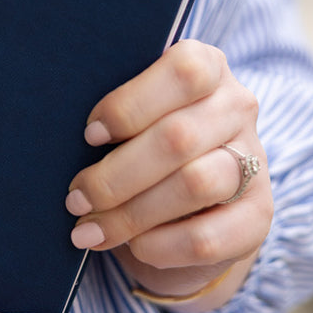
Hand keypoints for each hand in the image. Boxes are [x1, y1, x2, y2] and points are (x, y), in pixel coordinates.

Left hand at [64, 39, 271, 306]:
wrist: (189, 199)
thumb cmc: (138, 140)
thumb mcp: (128, 116)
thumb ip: (111, 114)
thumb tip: (54, 126)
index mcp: (206, 66)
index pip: (184, 72)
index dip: (130, 105)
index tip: (89, 134)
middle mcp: (237, 108)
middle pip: (178, 137)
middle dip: (114, 176)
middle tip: (74, 199)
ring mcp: (254, 162)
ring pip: (195, 184)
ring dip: (131, 213)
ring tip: (88, 229)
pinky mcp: (258, 215)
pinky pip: (209, 237)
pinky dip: (161, 245)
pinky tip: (133, 246)